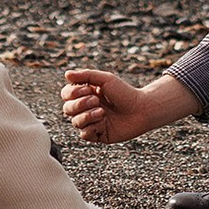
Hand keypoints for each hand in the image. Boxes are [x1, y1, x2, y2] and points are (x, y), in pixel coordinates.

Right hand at [62, 70, 199, 143]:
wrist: (141, 109)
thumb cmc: (124, 92)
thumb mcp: (105, 79)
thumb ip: (86, 75)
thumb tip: (66, 74)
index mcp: (85, 94)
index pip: (66, 95)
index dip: (72, 93)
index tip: (88, 89)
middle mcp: (86, 108)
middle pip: (67, 109)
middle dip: (80, 104)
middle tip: (96, 100)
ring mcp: (91, 122)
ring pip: (75, 122)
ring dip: (87, 116)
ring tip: (102, 112)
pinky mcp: (98, 135)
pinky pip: (84, 134)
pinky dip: (91, 127)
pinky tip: (103, 122)